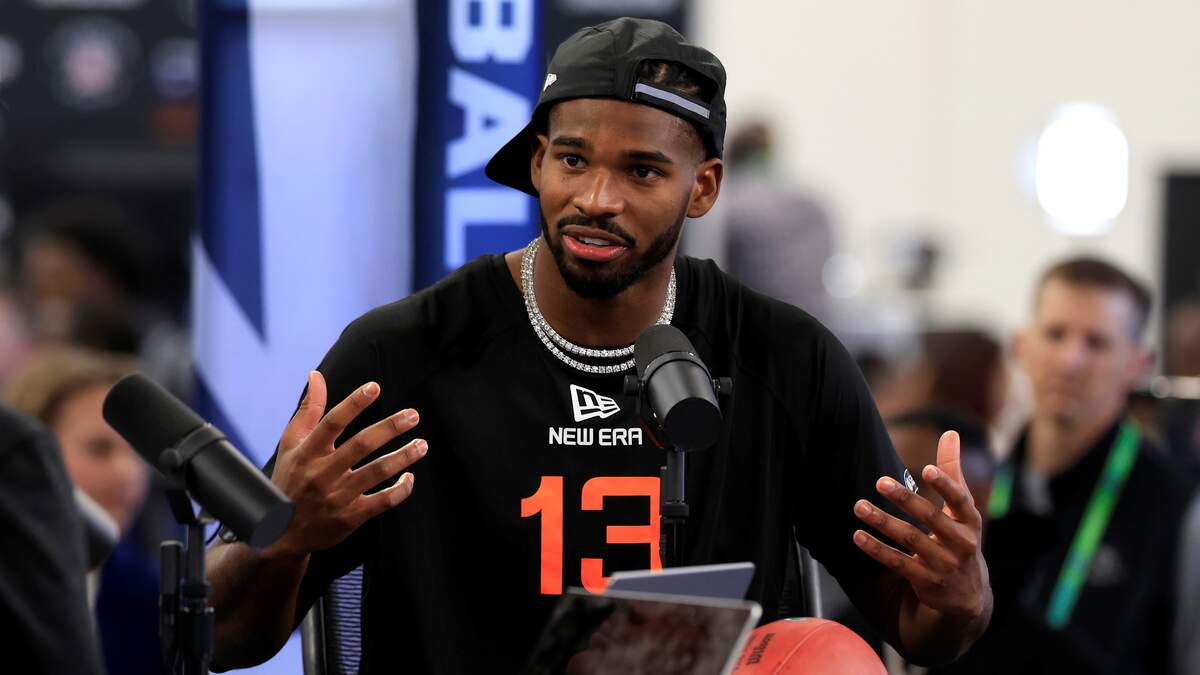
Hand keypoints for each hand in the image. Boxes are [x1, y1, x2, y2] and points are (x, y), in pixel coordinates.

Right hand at [264, 371, 426, 559]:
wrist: (280, 534)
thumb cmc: (289, 480)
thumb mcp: (291, 444)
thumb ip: (309, 410)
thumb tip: (316, 375)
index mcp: (307, 453)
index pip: (332, 423)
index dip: (353, 403)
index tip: (375, 387)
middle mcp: (323, 474)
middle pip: (361, 445)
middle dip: (390, 428)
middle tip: (413, 415)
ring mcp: (338, 497)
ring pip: (377, 472)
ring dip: (403, 457)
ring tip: (422, 444)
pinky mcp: (351, 517)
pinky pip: (383, 502)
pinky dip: (401, 489)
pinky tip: (410, 477)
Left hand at [852, 430, 990, 620]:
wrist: (967, 596)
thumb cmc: (960, 538)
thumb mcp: (963, 509)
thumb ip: (953, 471)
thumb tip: (951, 432)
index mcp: (970, 521)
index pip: (960, 500)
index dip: (946, 485)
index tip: (927, 469)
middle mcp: (960, 543)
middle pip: (930, 519)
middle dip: (905, 499)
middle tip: (880, 482)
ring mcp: (943, 564)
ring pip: (910, 540)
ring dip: (882, 522)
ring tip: (858, 506)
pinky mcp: (926, 581)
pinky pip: (897, 562)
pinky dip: (877, 549)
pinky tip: (858, 535)